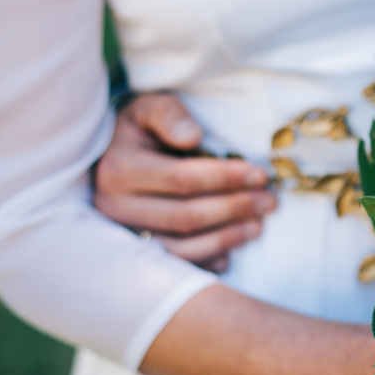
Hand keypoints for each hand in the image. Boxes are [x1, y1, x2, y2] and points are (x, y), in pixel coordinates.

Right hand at [94, 93, 277, 271]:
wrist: (105, 159)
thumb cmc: (137, 131)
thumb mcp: (146, 108)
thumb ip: (168, 113)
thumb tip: (192, 136)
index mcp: (120, 170)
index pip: (183, 179)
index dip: (226, 179)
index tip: (261, 175)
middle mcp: (116, 207)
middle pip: (187, 216)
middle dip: (235, 209)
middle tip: (270, 201)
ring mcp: (123, 235)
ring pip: (182, 247)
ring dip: (226, 238)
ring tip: (259, 225)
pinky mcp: (132, 256)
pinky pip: (174, 266)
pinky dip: (206, 261)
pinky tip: (231, 253)